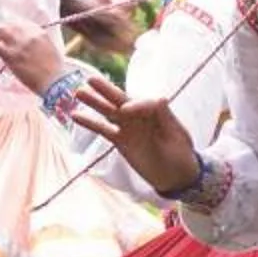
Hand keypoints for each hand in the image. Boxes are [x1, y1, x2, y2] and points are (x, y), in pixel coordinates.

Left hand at [0, 17, 71, 93]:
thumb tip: (25, 43)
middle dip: (2, 29)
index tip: (11, 32)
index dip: (14, 28)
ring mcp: (19, 44)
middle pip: (10, 25)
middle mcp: (29, 35)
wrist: (54, 81)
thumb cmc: (55, 70)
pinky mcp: (11, 55)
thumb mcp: (50, 49)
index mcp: (40, 33)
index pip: (22, 24)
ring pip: (1, 31)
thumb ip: (38, 42)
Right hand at [68, 74, 199, 195]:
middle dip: (106, 90)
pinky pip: (103, 129)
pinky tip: (75, 115)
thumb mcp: (178, 136)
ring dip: (94, 102)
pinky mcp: (120, 140)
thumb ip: (166, 117)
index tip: (126, 110)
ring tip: (78, 92)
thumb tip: (160, 97)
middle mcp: (140, 116)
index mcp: (156, 112)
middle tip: (90, 79)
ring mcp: (129, 127)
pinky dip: (90, 123)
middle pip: (121, 100)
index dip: (135, 105)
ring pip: (108, 111)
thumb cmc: (182, 154)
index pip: (143, 102)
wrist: (176, 176)